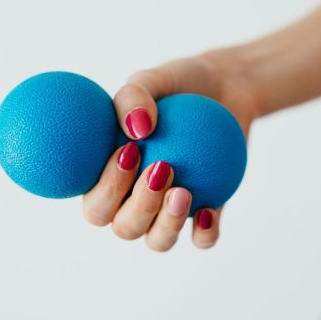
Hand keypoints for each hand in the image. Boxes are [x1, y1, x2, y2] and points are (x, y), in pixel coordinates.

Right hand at [82, 53, 255, 250]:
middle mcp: (134, 201)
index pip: (95, 202)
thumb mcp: (153, 79)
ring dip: (167, 225)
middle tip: (162, 169)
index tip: (129, 152)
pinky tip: (209, 213)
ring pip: (159, 240)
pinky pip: (202, 238)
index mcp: (108, 177)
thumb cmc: (179, 84)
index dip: (104, 190)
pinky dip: (204, 233)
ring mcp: (169, 212)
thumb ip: (133, 97)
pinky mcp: (207, 213)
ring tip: (184, 192)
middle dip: (138, 208)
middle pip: (124, 228)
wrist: (225, 89)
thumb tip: (135, 130)